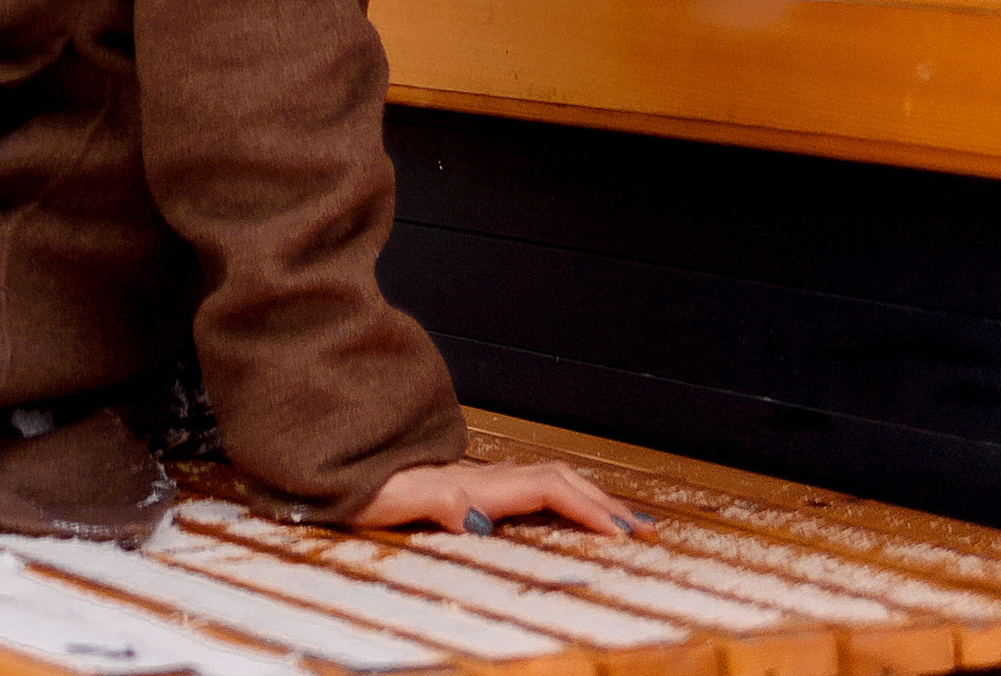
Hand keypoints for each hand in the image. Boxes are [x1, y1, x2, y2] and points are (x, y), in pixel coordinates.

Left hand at [350, 458, 644, 538]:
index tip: (620, 533)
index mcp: (480, 483)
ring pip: (556, 481)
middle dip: (605, 504)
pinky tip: (580, 515)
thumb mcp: (402, 499)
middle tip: (645, 533)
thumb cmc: (376, 488)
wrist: (356, 467)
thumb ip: (441, 502)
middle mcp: (490, 477)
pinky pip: (541, 489)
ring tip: (629, 523)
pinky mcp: (485, 488)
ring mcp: (490, 479)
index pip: (549, 489)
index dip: (587, 508)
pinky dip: (572, 501)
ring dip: (594, 500)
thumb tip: (481, 517)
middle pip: (562, 481)